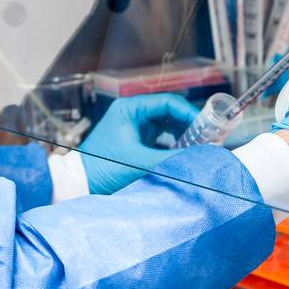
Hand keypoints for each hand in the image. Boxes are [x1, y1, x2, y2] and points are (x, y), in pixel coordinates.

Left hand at [78, 93, 199, 194]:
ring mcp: (134, 130)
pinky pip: (161, 142)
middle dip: (190, 126)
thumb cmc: (101, 169)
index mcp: (130, 109)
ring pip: (168, 128)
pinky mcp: (135, 145)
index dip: (190, 113)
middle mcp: (133, 115)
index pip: (168, 102)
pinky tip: (185, 158)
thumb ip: (171, 159)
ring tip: (200, 149)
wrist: (78, 186)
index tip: (207, 127)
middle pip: (171, 114)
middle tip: (210, 137)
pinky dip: (174, 149)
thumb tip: (202, 158)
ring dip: (184, 137)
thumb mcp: (139, 162)